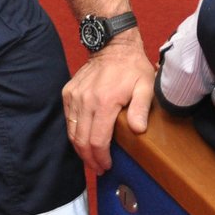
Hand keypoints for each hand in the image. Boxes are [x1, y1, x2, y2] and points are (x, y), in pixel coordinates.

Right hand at [62, 36, 153, 173]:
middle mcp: (86, 101)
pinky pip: (68, 119)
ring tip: (91, 158)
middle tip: (98, 168)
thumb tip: (138, 130)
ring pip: (72, 132)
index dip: (101, 158)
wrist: (114, 46)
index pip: (98, 140)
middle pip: (82, 141)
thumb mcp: (145, 86)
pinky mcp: (69, 92)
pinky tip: (83, 139)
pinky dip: (74, 132)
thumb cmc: (132, 68)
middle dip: (90, 158)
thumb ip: (141, 108)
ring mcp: (75, 96)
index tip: (107, 165)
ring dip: (80, 149)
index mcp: (105, 102)